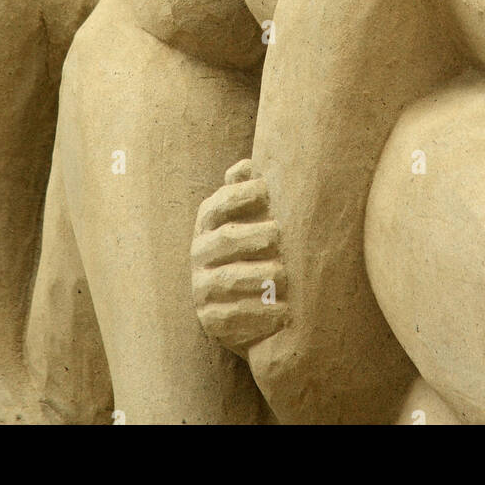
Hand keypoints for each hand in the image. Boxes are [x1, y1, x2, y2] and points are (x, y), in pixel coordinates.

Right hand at [191, 160, 288, 358]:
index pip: (218, 204)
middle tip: (279, 235)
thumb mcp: (247, 217)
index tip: (266, 192)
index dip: (240, 195)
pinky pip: (231, 316)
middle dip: (255, 236)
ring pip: (228, 279)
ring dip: (259, 276)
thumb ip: (245, 190)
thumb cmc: (250, 247)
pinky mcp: (210, 318)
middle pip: (226, 240)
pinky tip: (282, 311)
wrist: (240, 305)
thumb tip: (249, 166)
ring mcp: (202, 286)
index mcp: (208, 223)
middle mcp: (200, 252)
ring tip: (284, 276)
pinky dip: (258, 314)